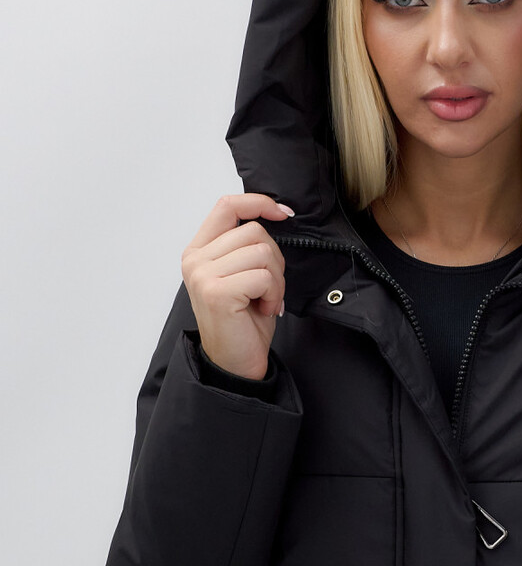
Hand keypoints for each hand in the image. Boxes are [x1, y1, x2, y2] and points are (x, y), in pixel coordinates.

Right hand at [181, 193, 294, 379]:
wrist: (236, 363)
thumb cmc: (243, 321)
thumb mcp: (243, 274)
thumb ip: (246, 245)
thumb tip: (276, 213)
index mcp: (199, 251)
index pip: (227, 205)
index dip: (258, 202)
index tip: (283, 213)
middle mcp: (195, 260)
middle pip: (253, 230)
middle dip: (275, 260)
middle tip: (268, 288)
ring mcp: (203, 275)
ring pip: (262, 252)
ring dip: (276, 280)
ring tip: (264, 300)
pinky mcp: (217, 292)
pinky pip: (263, 276)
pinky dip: (274, 293)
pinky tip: (263, 309)